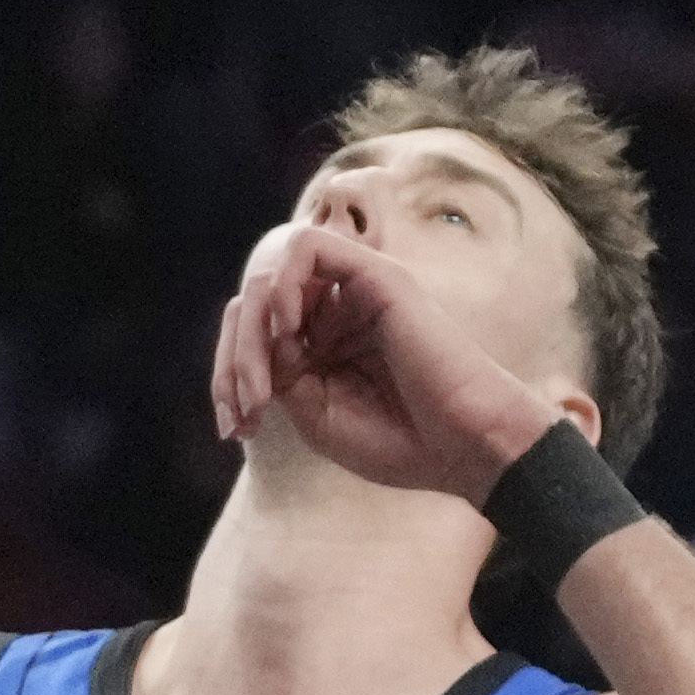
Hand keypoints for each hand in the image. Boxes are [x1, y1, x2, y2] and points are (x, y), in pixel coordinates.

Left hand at [206, 215, 571, 502]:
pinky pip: (309, 248)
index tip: (235, 430)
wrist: (465, 446)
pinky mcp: (376, 274)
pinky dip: (284, 284)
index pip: (253, 334)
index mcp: (324, 345)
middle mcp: (337, 311)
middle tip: (245, 409)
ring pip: (272, 275)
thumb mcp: (318, 416)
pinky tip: (289, 331)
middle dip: (234, 358)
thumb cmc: (402, 441)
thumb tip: (256, 338)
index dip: (229, 377)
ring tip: (264, 382)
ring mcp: (357, 289)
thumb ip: (278, 373)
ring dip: (252, 331)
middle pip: (254, 304)